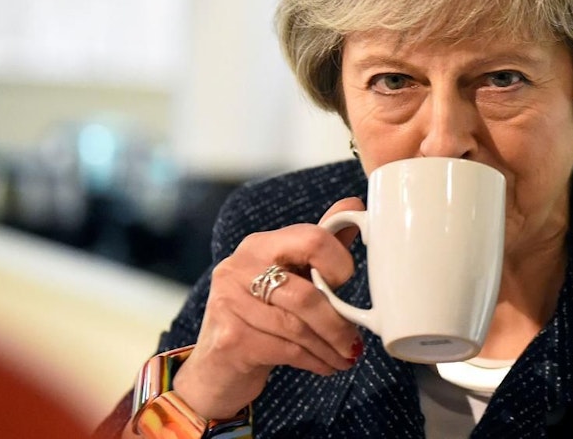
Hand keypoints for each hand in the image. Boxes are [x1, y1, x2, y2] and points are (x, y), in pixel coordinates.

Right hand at [170, 197, 364, 419]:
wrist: (217, 366)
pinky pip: (286, 350)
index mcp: (259, 245)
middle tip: (355, 340)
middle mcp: (239, 267)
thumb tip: (354, 206)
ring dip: (329, 347)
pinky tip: (326, 366)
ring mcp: (229, 303)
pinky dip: (314, 361)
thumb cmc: (262, 314)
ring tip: (345, 357)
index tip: (347, 285)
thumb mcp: (291, 274)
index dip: (339, 263)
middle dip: (337, 322)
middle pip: (305, 293)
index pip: (311, 238)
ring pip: (297, 327)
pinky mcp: (230, 339)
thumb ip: (321, 243)